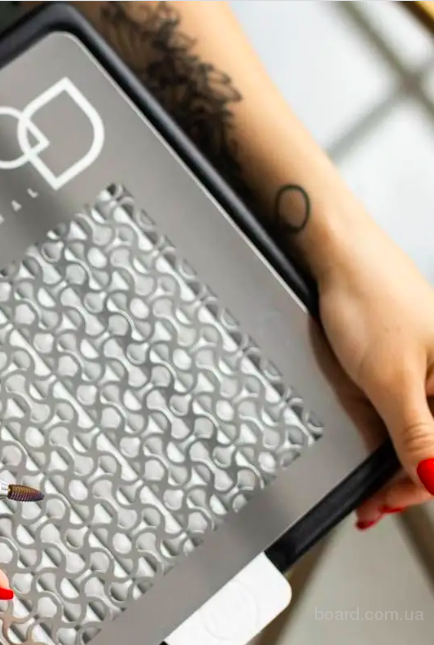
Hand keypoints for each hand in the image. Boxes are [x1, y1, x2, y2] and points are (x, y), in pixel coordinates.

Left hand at [315, 224, 433, 528]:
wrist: (336, 258)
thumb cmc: (370, 300)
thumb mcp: (390, 379)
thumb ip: (415, 433)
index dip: (421, 484)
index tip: (387, 504)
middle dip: (407, 478)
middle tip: (373, 505)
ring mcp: (429, 371)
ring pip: (420, 430)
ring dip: (396, 461)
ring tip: (371, 489)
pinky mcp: (405, 365)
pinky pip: (403, 409)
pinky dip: (386, 433)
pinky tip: (372, 449)